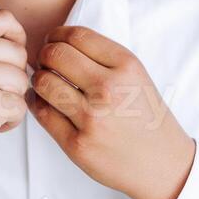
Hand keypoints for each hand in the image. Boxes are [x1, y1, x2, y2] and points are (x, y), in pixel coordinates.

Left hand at [27, 25, 195, 198]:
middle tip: (45, 61)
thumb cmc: (145, 116)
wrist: (162, 164)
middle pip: (56, 55)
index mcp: (126, 66)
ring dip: (38, 78)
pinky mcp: (77, 144)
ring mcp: (92, 118)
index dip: (58, 34)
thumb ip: (102, 57)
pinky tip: (44, 101)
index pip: (77, 36)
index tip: (53, 39)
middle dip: (44, 54)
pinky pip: (42, 113)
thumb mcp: (136, 75)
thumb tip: (57, 42)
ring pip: (43, 82)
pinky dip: (36, 102)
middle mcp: (108, 89)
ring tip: (44, 82)